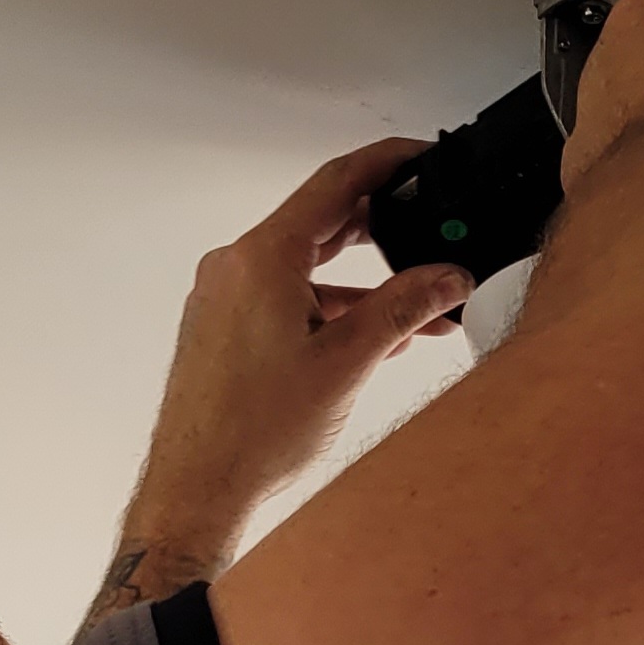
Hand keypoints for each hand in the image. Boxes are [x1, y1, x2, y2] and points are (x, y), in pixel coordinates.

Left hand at [137, 140, 473, 526]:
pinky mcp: (223, 329)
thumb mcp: (347, 363)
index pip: (335, 183)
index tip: (420, 154)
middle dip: (383, 230)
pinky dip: (328, 309)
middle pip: (321, 224)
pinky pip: (285, 298)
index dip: (387, 162)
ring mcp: (224, 298)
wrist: (197, 489)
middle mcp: (235, 268)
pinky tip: (368, 336)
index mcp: (262, 259)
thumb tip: (446, 279)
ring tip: (417, 309)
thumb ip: (402, 310)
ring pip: (306, 269)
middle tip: (430, 230)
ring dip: (361, 284)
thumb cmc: (251, 435)